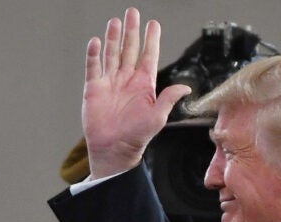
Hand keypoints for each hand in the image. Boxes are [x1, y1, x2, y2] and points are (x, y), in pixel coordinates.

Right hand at [82, 7, 190, 178]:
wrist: (114, 149)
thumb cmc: (137, 136)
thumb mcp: (158, 117)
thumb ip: (169, 99)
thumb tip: (186, 88)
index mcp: (144, 84)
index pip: (148, 56)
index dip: (151, 40)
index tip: (153, 24)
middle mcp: (127, 80)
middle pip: (129, 49)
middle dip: (131, 31)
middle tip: (132, 13)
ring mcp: (110, 82)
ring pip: (112, 54)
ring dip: (113, 38)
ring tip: (115, 22)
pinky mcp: (94, 89)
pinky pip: (93, 67)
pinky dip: (94, 54)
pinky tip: (96, 42)